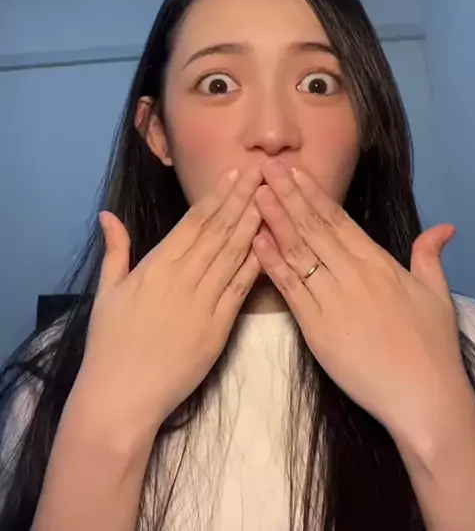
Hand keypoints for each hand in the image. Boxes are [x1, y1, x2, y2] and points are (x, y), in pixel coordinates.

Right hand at [73, 165, 262, 447]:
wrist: (121, 396)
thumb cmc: (109, 343)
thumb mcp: (106, 292)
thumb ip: (115, 250)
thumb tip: (108, 214)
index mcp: (156, 265)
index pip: (194, 222)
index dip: (218, 196)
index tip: (236, 174)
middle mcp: (182, 278)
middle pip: (219, 231)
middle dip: (242, 200)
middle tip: (264, 173)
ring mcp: (203, 303)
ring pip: (233, 255)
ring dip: (254, 226)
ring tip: (272, 199)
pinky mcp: (218, 328)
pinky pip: (240, 290)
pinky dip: (256, 266)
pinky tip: (272, 247)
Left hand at [252, 158, 470, 442]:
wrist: (423, 396)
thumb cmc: (431, 347)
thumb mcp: (436, 295)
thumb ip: (428, 257)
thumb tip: (443, 227)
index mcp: (378, 263)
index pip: (339, 220)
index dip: (313, 194)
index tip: (293, 171)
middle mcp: (353, 274)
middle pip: (314, 228)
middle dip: (287, 195)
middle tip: (264, 167)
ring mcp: (332, 300)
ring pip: (298, 252)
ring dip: (274, 221)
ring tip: (254, 194)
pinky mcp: (316, 328)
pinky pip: (290, 289)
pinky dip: (272, 263)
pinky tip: (256, 241)